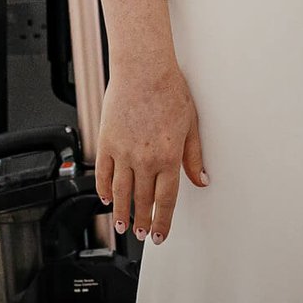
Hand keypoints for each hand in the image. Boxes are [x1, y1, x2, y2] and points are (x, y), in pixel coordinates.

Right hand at [96, 58, 206, 243]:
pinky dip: (103, 189)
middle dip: (143, 221)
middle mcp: (145, 159)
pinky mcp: (106, 142)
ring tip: (122, 225)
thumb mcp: (191, 124)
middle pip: (143, 200)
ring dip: (121, 212)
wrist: (143, 68)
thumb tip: (200, 178)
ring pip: (120, 192)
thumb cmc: (169, 89)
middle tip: (142, 233)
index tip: (160, 234)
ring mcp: (123, 152)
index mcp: (169, 156)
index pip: (166, 200)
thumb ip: (193, 155)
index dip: (162, 222)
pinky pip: (102, 173)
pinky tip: (106, 198)